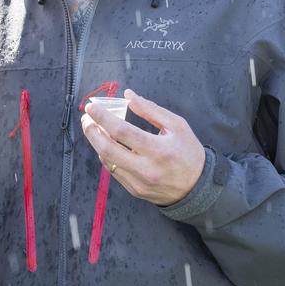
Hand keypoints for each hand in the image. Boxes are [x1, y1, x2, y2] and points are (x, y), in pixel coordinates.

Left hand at [80, 90, 205, 206]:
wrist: (198, 187)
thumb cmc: (188, 152)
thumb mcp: (177, 125)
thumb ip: (150, 110)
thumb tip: (128, 95)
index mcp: (158, 150)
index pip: (122, 132)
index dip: (103, 118)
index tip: (92, 107)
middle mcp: (146, 169)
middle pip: (108, 149)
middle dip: (92, 131)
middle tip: (86, 118)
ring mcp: (138, 182)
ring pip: (107, 161)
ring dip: (96, 142)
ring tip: (92, 127)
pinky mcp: (134, 190)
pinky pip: (113, 171)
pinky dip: (106, 155)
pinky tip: (105, 143)